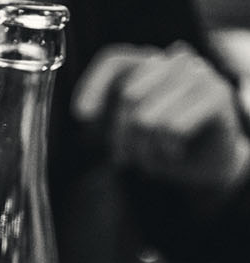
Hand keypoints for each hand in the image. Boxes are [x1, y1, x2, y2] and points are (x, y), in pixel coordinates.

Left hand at [74, 42, 249, 193]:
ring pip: (148, 117)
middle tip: (125, 158)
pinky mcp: (218, 94)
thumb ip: (102, 118)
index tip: (81, 115)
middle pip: (129, 95)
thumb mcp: (124, 132)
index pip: (115, 60)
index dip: (94, 85)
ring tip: (152, 157)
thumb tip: (84, 113)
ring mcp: (199, 74)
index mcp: (149, 64)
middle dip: (119, 137)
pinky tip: (174, 153)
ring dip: (143, 150)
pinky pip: (172, 128)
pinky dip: (165, 151)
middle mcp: (175, 61)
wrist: (205, 163)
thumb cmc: (160, 144)